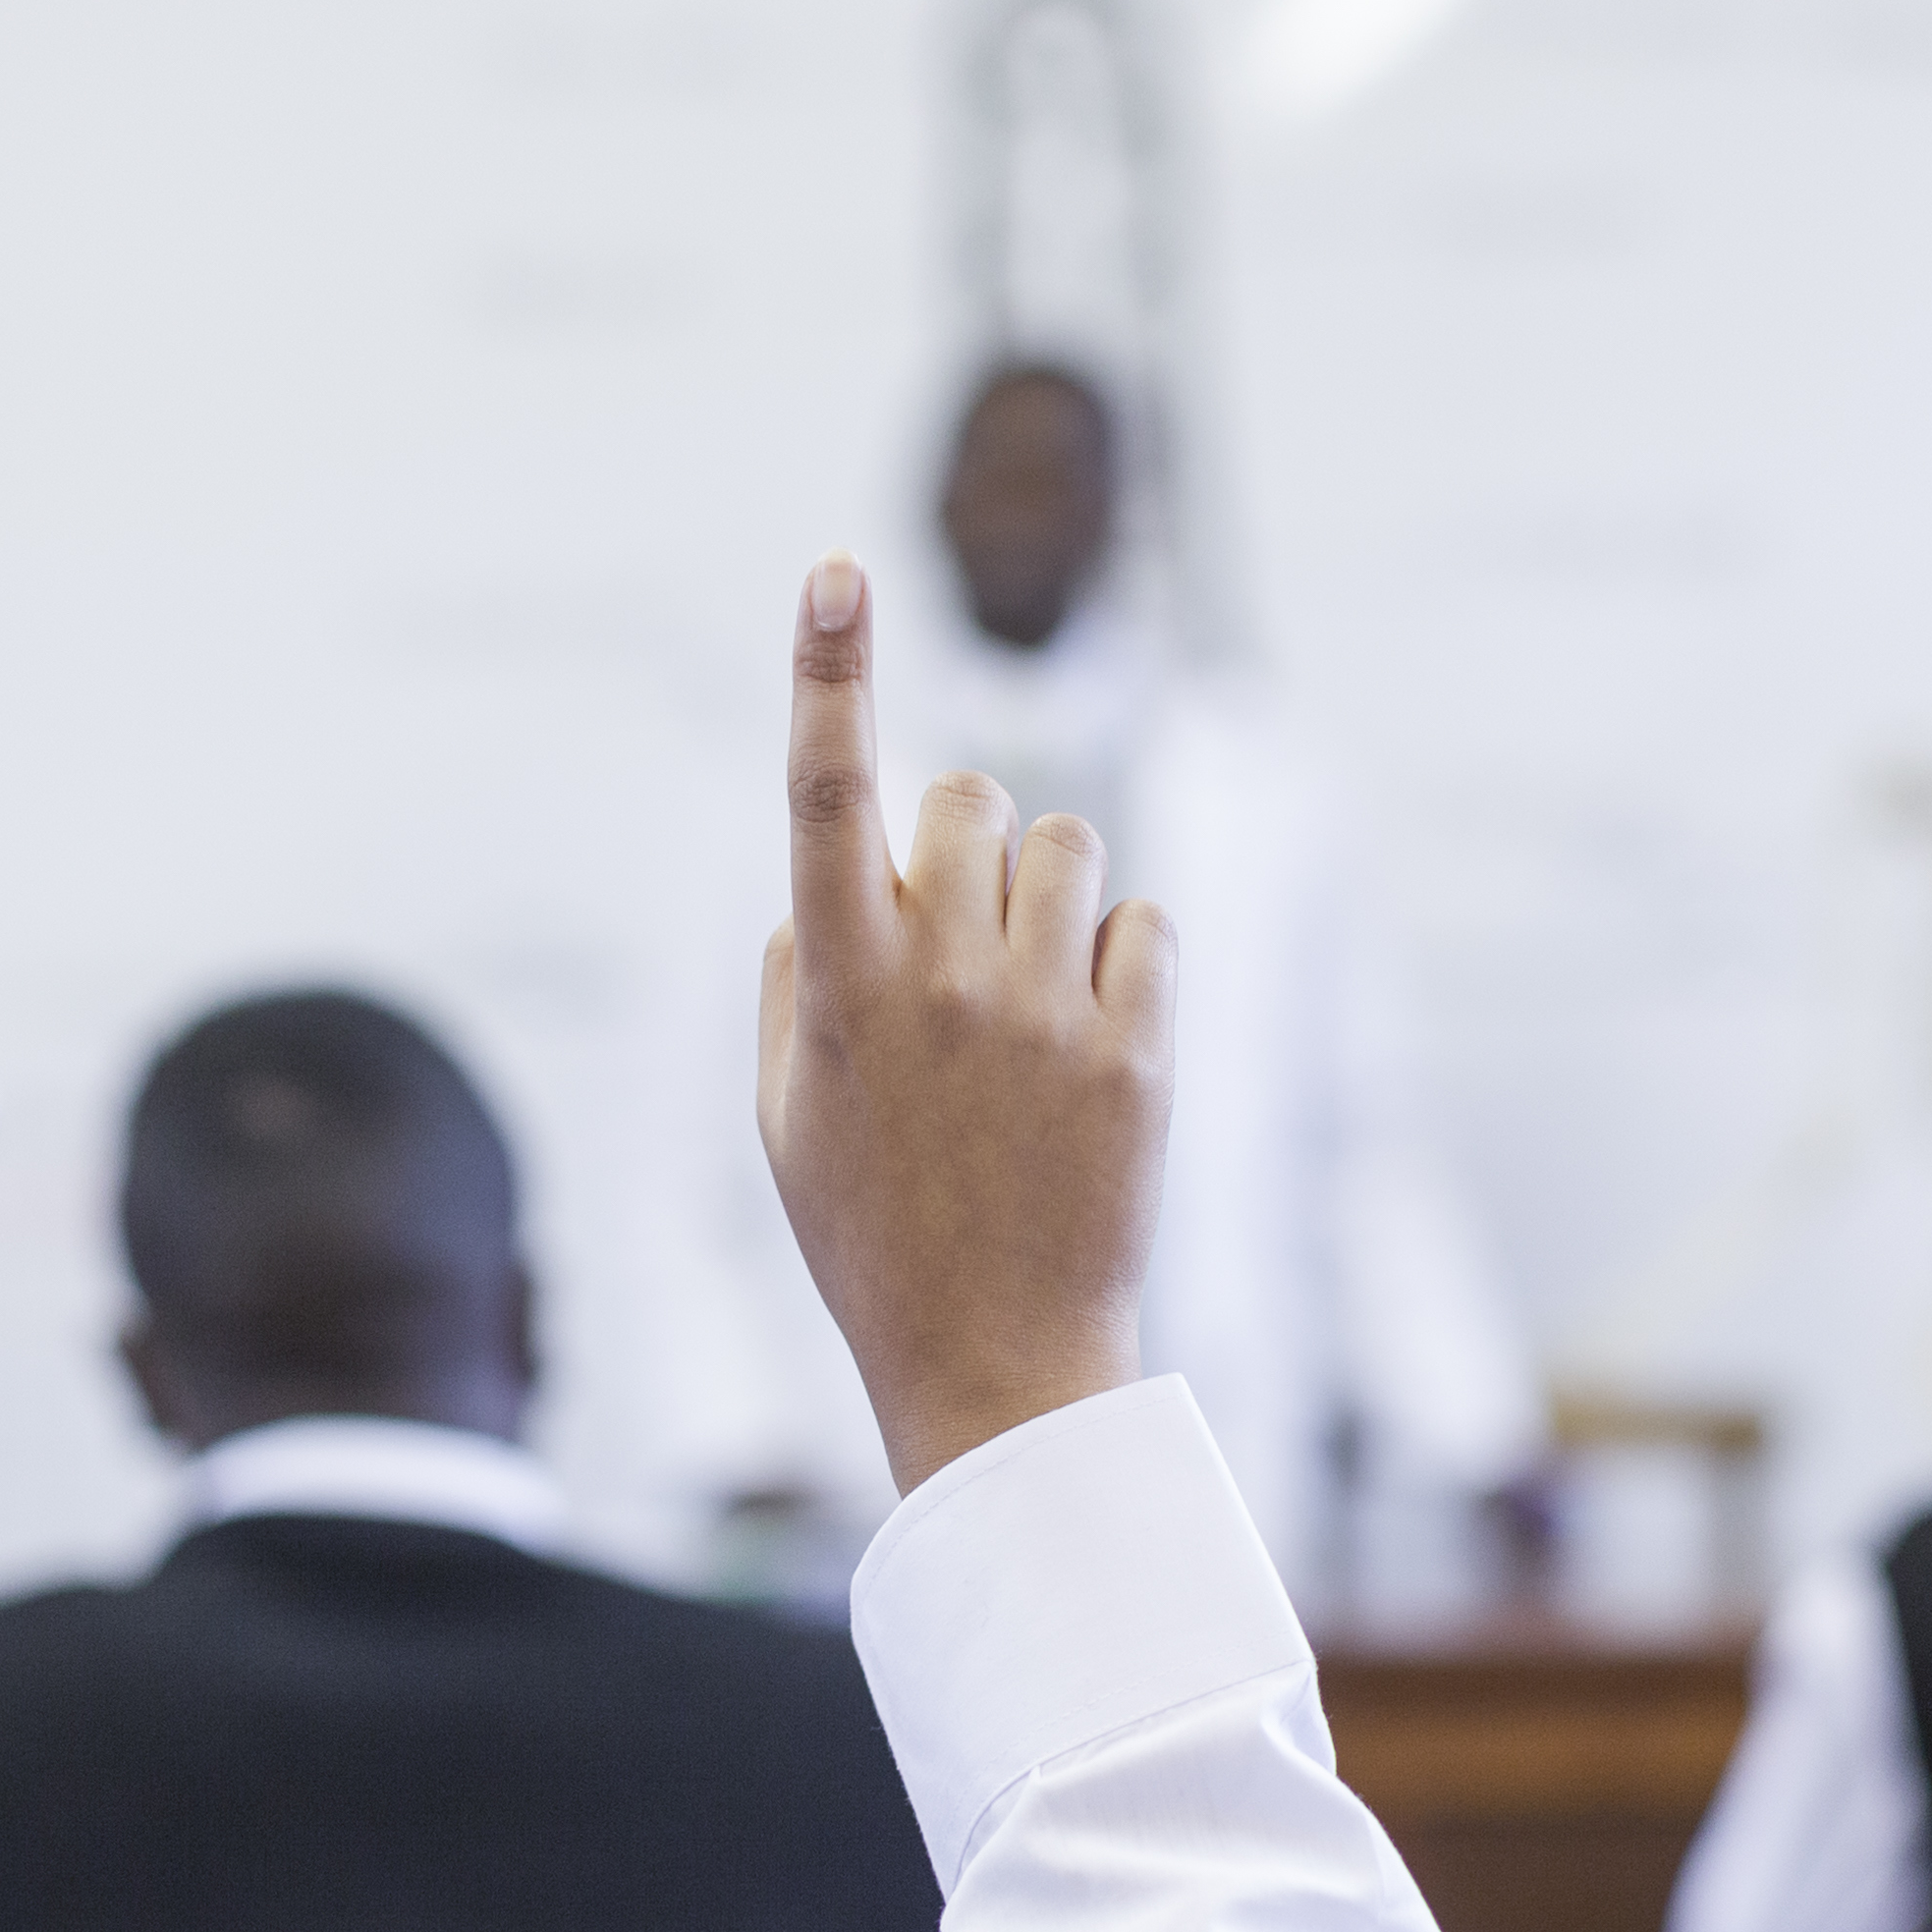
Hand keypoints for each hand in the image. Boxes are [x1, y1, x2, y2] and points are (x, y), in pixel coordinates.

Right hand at [758, 554, 1174, 1492]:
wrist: (996, 1361)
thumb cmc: (872, 1234)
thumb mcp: (788, 1112)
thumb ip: (796, 977)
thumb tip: (823, 887)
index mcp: (840, 983)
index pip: (824, 792)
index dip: (826, 670)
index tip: (834, 570)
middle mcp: (942, 978)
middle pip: (970, 795)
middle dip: (966, 838)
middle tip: (958, 942)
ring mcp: (1046, 1010)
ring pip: (1068, 846)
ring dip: (1046, 895)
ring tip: (1027, 1006)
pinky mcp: (1138, 1048)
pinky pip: (1143, 924)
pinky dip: (1119, 962)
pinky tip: (1091, 1045)